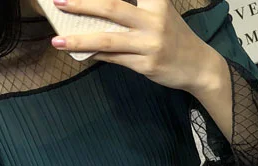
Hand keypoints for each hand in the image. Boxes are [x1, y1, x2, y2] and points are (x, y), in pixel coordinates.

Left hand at [50, 0, 219, 93]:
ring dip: (80, 40)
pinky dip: (96, 55)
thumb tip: (97, 9)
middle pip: (112, 8)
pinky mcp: (147, 66)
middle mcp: (154, 21)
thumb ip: (135, 7)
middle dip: (82, 5)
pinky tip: (82, 53)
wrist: (199, 67)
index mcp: (156, 2)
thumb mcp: (160, 12)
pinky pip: (115, 59)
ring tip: (58, 42)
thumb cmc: (174, 37)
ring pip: (109, 40)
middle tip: (58, 2)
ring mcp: (150, 45)